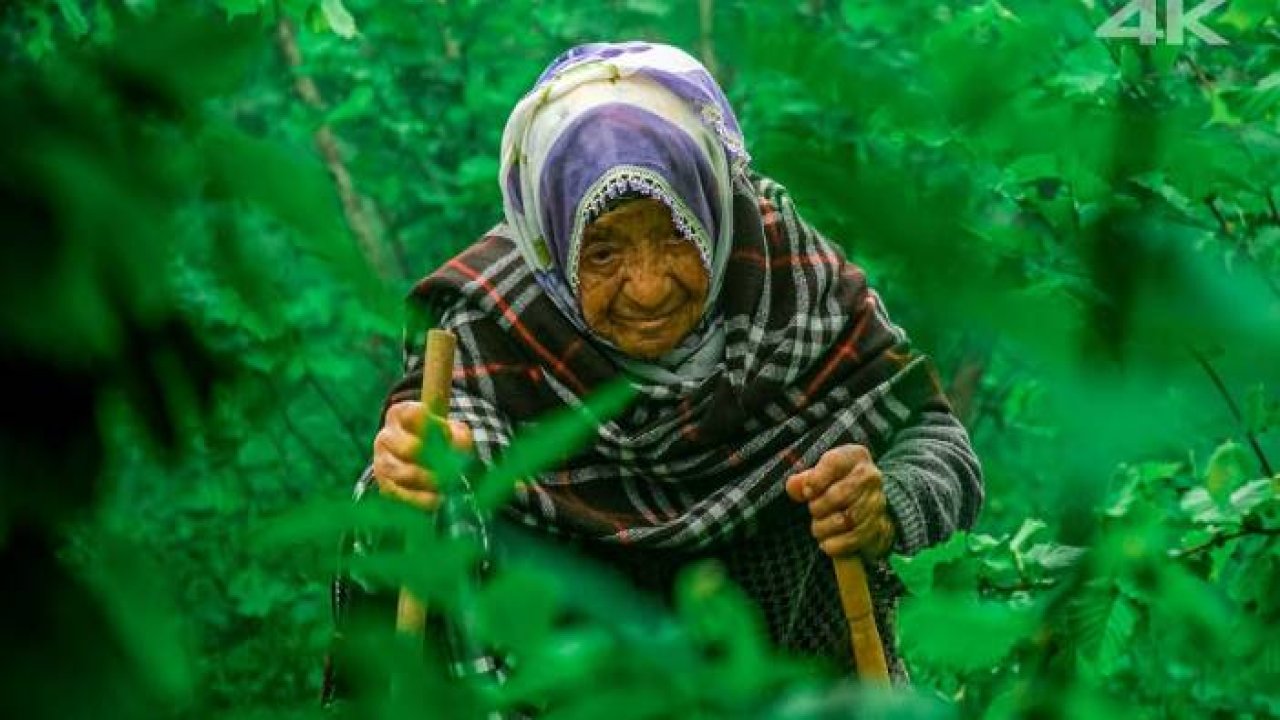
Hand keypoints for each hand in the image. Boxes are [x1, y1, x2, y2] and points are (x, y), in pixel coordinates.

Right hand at [373, 400, 473, 509]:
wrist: (429, 466)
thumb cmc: (442, 442)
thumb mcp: (455, 432)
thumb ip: (457, 435)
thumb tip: (454, 442)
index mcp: (401, 413)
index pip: (415, 415)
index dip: (436, 427)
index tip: (449, 435)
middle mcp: (386, 435)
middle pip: (410, 448)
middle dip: (434, 460)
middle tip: (452, 468)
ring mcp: (380, 461)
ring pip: (404, 473)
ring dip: (429, 481)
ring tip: (447, 485)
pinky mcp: (383, 485)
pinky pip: (399, 494)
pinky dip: (420, 499)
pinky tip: (437, 499)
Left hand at [785, 444, 894, 559]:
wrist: (865, 503)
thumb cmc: (835, 484)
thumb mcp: (819, 475)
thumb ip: (804, 480)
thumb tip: (793, 486)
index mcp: (855, 456)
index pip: (834, 463)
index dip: (816, 479)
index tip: (807, 492)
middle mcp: (871, 477)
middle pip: (841, 494)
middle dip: (819, 507)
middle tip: (813, 511)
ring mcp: (877, 502)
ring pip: (848, 519)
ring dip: (825, 527)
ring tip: (818, 528)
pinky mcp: (879, 526)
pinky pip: (856, 539)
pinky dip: (836, 544)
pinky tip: (826, 543)